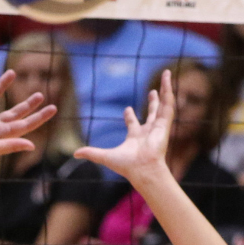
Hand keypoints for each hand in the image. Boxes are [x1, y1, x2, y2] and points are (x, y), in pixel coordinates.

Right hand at [0, 68, 56, 168]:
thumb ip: (11, 144)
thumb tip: (33, 145)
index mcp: (0, 134)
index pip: (25, 124)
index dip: (39, 117)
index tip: (54, 108)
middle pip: (14, 112)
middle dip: (27, 105)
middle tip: (40, 94)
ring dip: (2, 85)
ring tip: (12, 72)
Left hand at [75, 70, 173, 185]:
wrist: (143, 170)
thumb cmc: (127, 165)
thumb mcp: (105, 156)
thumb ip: (91, 153)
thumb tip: (75, 154)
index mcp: (135, 137)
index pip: (133, 123)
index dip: (129, 116)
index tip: (127, 109)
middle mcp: (148, 131)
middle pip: (152, 113)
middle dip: (153, 102)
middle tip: (153, 91)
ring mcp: (158, 127)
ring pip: (163, 104)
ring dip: (165, 90)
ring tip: (166, 75)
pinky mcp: (165, 124)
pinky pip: (168, 104)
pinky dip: (168, 91)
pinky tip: (167, 78)